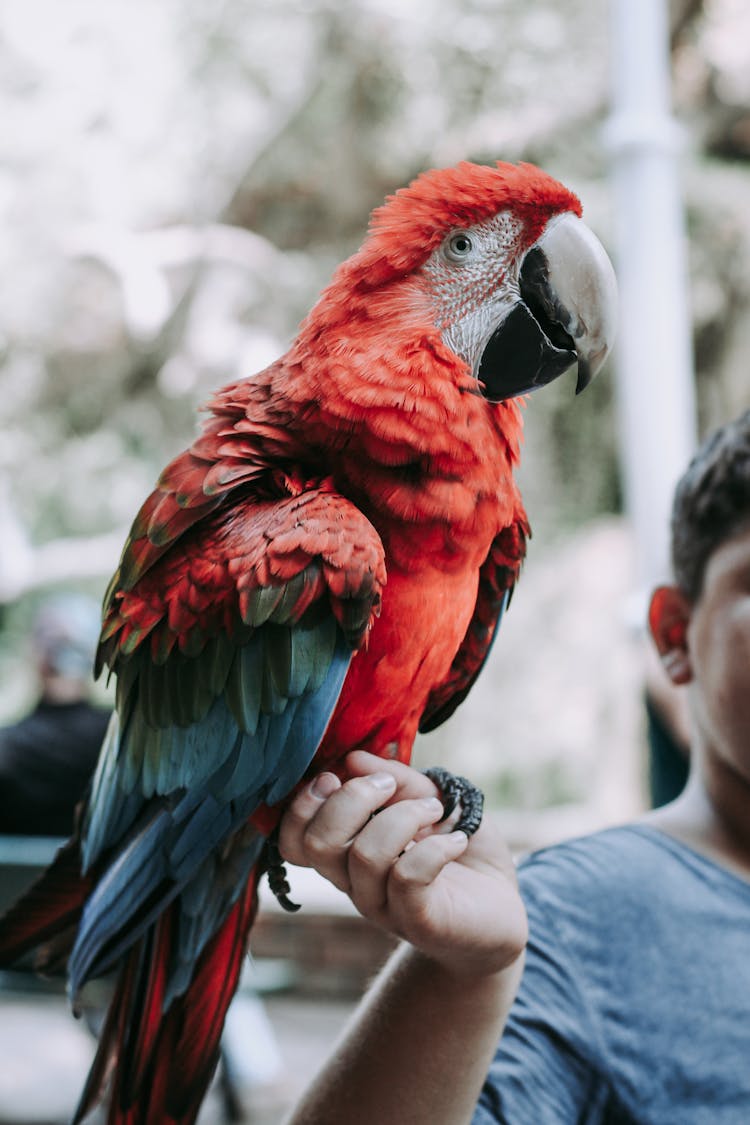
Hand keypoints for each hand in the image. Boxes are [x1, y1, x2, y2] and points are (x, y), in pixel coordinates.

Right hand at [279, 751, 526, 978]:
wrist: (502, 909)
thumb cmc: (460, 849)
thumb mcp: (430, 798)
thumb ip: (395, 778)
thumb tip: (353, 757)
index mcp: (347, 854)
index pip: (293, 839)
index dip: (305, 802)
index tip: (340, 775)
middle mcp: (356, 884)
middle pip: (318, 844)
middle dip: (352, 799)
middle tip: (391, 787)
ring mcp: (386, 907)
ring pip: (363, 856)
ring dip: (403, 817)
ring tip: (435, 810)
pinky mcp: (421, 922)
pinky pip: (408, 879)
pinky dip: (435, 848)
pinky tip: (458, 841)